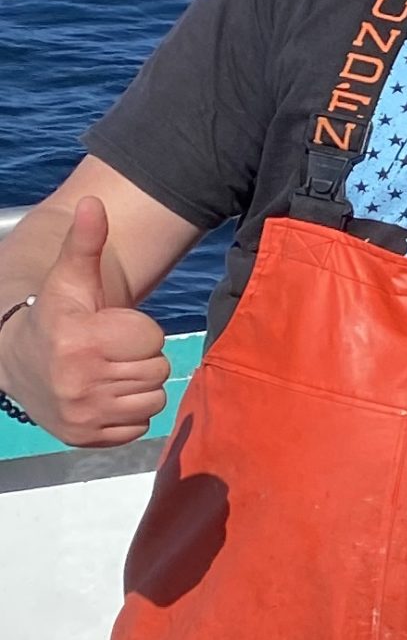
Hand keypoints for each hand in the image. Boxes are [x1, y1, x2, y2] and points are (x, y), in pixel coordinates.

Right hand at [3, 197, 169, 446]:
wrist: (16, 364)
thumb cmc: (56, 316)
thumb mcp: (69, 279)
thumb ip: (85, 243)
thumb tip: (94, 201)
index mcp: (79, 338)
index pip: (151, 337)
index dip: (137, 330)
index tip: (109, 327)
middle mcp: (79, 379)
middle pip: (157, 369)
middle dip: (139, 357)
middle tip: (109, 351)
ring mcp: (84, 412)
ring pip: (154, 398)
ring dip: (137, 385)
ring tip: (107, 372)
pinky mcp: (88, 437)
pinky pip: (140, 425)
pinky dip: (127, 412)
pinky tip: (103, 395)